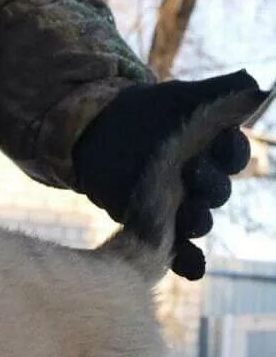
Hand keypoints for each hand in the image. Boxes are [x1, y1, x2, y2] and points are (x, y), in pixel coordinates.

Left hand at [73, 71, 265, 279]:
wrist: (103, 134)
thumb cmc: (148, 112)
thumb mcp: (179, 99)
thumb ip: (216, 93)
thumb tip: (253, 86)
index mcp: (213, 150)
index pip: (233, 155)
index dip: (230, 152)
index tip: (220, 145)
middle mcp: (202, 181)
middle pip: (217, 192)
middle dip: (210, 187)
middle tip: (192, 175)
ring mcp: (180, 206)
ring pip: (199, 221)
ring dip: (198, 223)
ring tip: (190, 220)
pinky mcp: (156, 227)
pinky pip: (179, 250)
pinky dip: (189, 262)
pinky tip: (195, 271)